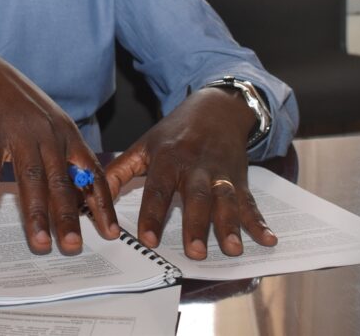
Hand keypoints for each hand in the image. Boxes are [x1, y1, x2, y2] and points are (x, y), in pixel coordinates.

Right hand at [0, 48, 120, 253]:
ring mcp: (17, 130)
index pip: (90, 172)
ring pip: (29, 178)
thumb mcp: (44, 122)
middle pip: (61, 180)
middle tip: (73, 247)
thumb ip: (59, 154)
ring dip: (34, 214)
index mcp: (65, 132)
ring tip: (39, 243)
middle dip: (69, 217)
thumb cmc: (12, 102)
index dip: (101, 204)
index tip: (109, 232)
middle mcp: (46, 131)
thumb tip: (74, 195)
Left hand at [104, 88, 276, 258]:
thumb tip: (90, 196)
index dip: (152, 214)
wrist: (215, 108)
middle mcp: (196, 166)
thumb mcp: (144, 145)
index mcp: (168, 159)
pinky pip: (251, 202)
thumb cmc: (174, 132)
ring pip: (226, 200)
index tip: (147, 239)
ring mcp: (221, 173)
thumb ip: (119, 171)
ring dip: (230, 225)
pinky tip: (269, 240)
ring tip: (233, 249)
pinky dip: (261, 222)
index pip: (158, 189)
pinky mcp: (239, 180)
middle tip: (195, 252)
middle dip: (196, 225)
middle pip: (196, 197)